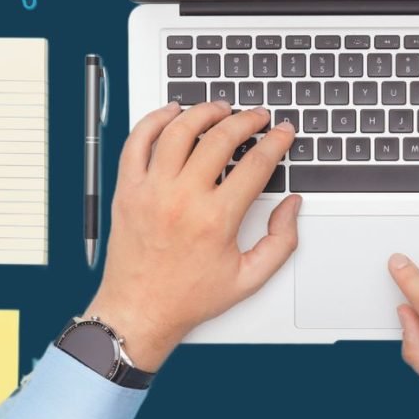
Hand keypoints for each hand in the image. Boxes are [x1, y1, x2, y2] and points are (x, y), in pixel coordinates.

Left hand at [86, 101, 300, 370]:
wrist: (138, 309)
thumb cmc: (187, 297)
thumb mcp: (249, 279)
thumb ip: (281, 242)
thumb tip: (291, 206)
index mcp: (216, 219)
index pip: (256, 163)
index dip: (276, 141)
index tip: (282, 132)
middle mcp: (182, 199)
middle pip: (220, 139)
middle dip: (246, 120)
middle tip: (256, 116)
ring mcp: (151, 190)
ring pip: (178, 131)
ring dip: (202, 112)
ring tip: (218, 109)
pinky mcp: (127, 189)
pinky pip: (136, 142)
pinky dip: (153, 120)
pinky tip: (169, 113)